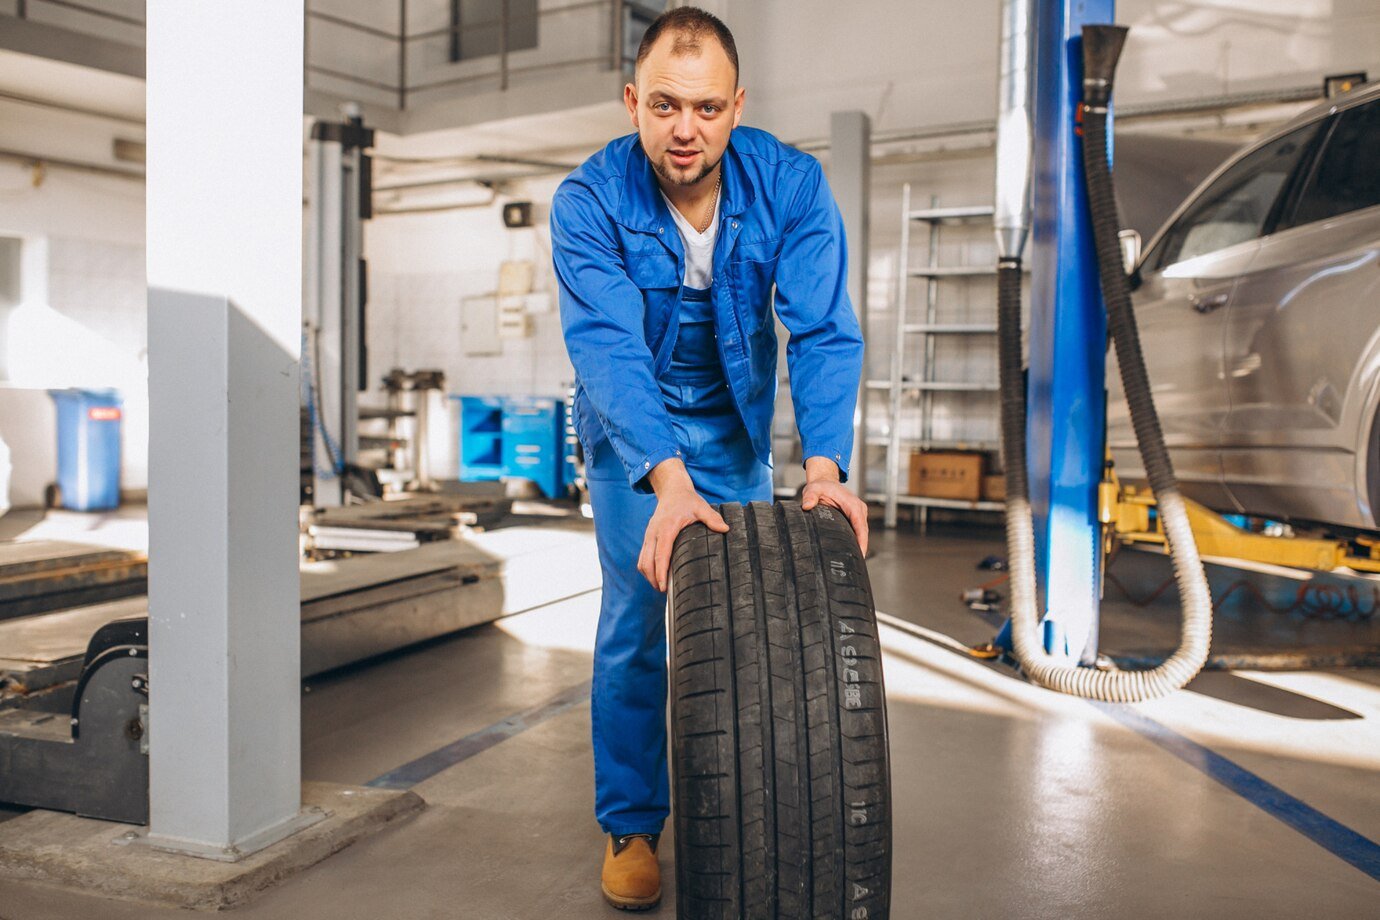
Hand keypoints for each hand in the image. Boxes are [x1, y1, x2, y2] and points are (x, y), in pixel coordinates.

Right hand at [639, 459, 728, 591]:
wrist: (672, 490)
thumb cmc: (687, 500)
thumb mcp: (701, 507)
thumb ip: (712, 518)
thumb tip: (725, 529)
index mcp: (666, 528)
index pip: (660, 554)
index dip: (660, 573)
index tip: (663, 587)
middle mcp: (653, 533)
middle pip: (647, 562)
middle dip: (653, 579)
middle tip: (664, 592)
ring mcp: (648, 536)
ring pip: (642, 561)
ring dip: (648, 576)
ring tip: (660, 587)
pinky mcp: (647, 538)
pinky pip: (642, 557)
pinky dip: (647, 569)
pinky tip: (656, 576)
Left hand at [800, 457, 868, 555]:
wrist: (825, 481)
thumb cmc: (821, 486)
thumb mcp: (813, 489)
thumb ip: (810, 497)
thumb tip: (806, 506)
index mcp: (852, 504)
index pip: (860, 524)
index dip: (862, 540)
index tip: (861, 553)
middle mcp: (859, 509)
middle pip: (863, 531)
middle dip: (862, 547)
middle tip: (856, 564)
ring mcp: (859, 513)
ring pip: (862, 532)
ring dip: (860, 545)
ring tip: (854, 562)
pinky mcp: (856, 517)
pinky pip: (858, 531)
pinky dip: (857, 541)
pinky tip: (851, 552)